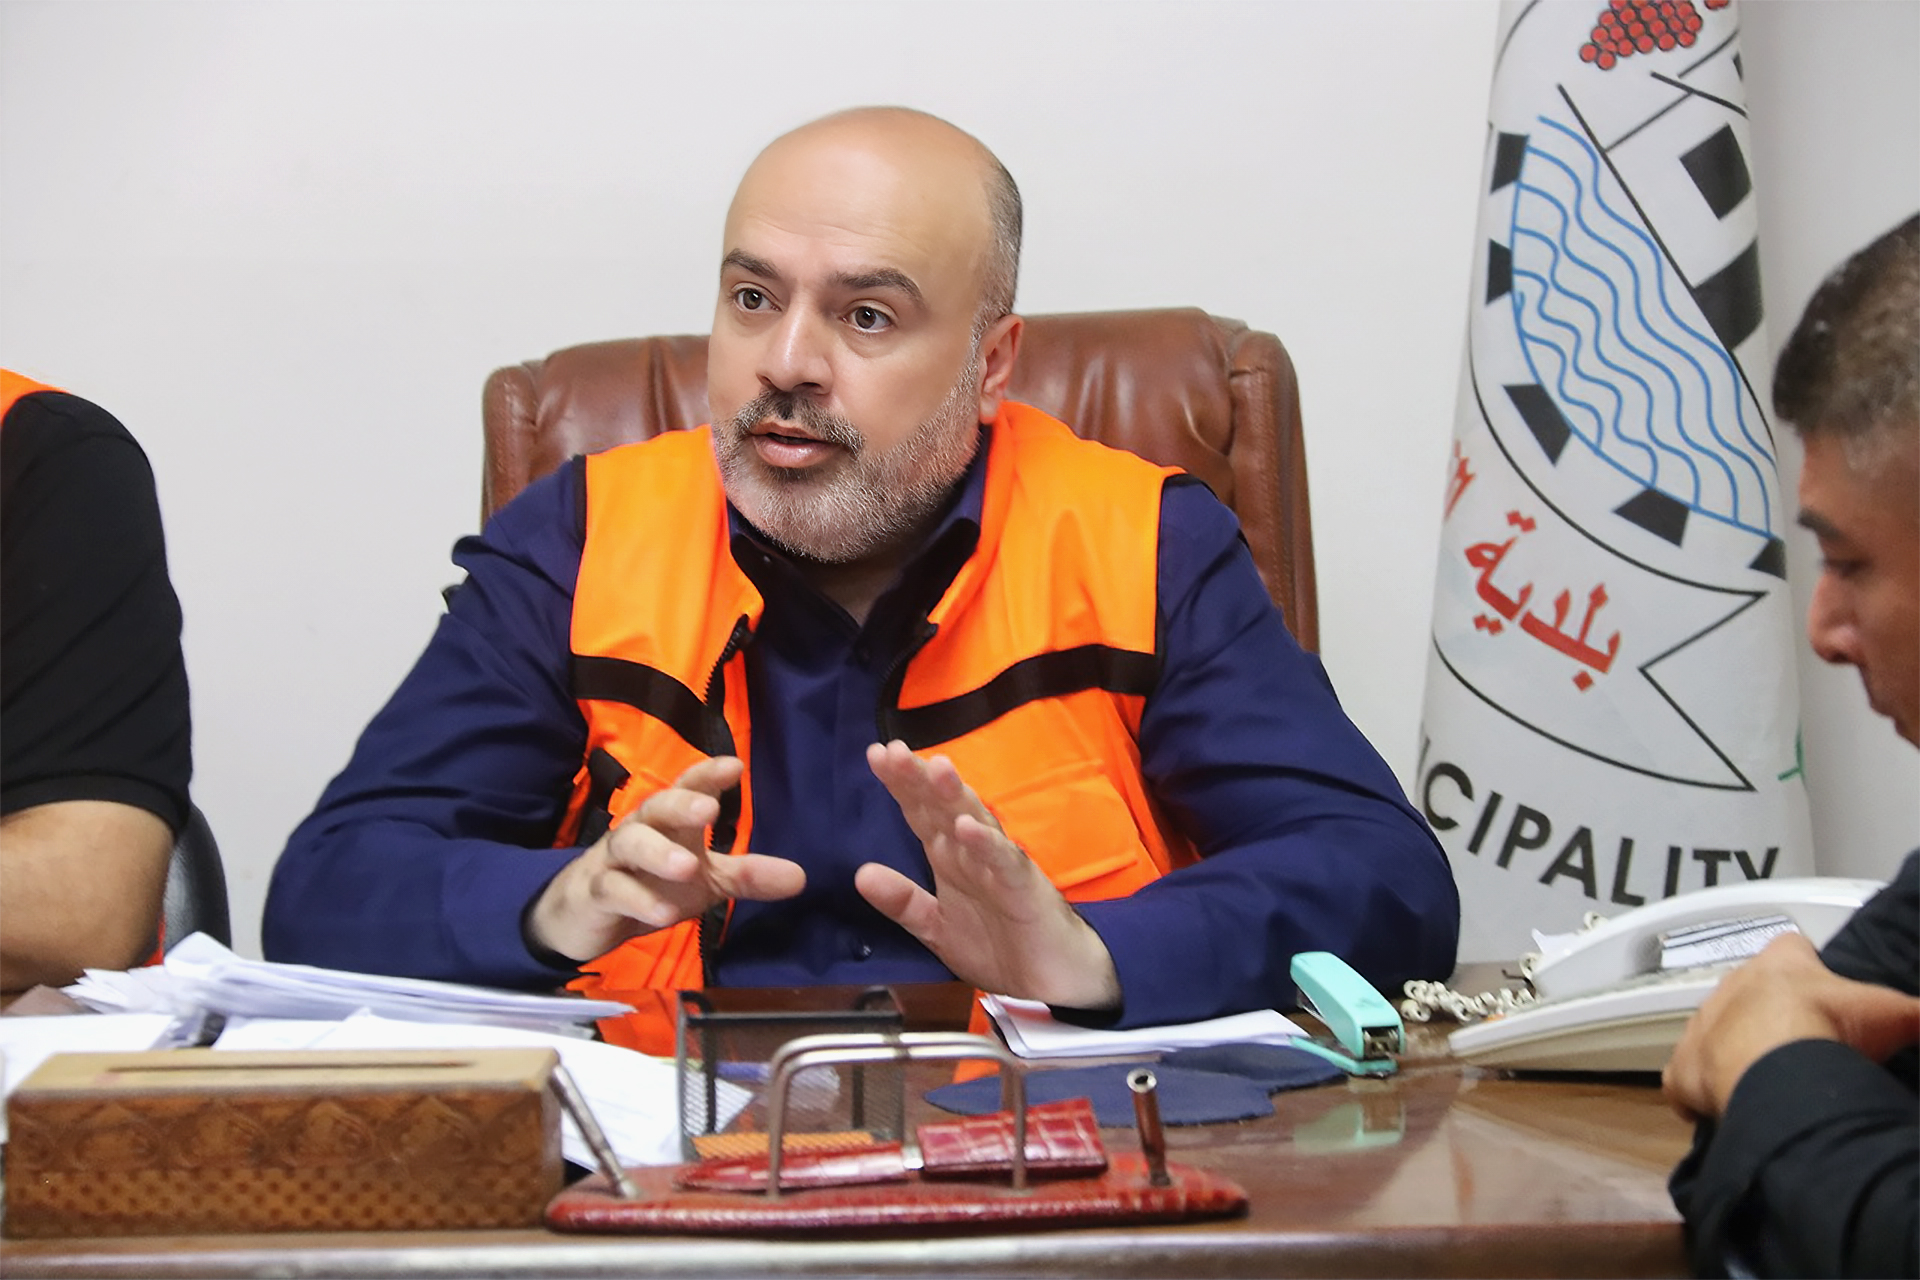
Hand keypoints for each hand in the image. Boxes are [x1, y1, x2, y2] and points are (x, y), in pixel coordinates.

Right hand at [527, 755, 804, 962]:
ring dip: (658, 853)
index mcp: (668, 822)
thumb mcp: (703, 882)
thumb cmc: (649, 884)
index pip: (686, 788)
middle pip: (656, 807)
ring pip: (629, 844)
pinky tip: (662, 913)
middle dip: (681, 804)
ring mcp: (614, 861)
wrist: (584, 915)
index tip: (735, 766)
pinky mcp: (595, 894)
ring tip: (688, 865)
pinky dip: (638, 899)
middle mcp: (640, 831)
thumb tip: (801, 877)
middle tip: (708, 809)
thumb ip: (746, 876)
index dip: (706, 775)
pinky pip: (613, 890)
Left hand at [855, 740, 1121, 1009]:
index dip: (900, 785)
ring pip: (976, 822)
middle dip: (919, 779)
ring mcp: (999, 865)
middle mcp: (972, 852)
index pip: (921, 812)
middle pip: (943, 807)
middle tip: (894, 751)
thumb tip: (860, 874)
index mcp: (950, 857)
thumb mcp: (936, 928)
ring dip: (955, 797)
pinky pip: (1004, 861)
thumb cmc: (998, 946)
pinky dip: (986, 844)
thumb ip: (903, 902)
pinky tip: (967, 828)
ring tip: (935, 769)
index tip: (875, 754)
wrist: (1048, 985)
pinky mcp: (1024, 887)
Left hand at [1662, 931, 1919, 1120]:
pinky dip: (1697, 1092)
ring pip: (1714, 1032)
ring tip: (1766, 1079)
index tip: (1825, 993)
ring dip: (1734, 1052)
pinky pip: (1683, 1078)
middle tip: (1801, 1047)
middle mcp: (1732, 985)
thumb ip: (1919, 1014)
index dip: (1808, 968)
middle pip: (1748, 992)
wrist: (1779, 1068)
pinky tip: (1719, 1107)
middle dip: (1771, 1016)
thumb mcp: (1895, 1014)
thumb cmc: (1830, 1029)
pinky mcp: (1681, 1068)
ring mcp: (1702, 1026)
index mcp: (1780, 962)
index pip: (1792, 949)